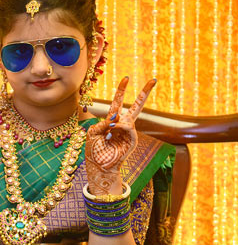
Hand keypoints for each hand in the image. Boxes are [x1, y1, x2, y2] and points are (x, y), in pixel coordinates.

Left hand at [85, 77, 155, 193]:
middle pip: (137, 106)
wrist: (99, 166)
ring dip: (118, 123)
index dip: (121, 90)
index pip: (118, 102)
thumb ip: (102, 123)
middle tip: (153, 80)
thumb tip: (114, 120)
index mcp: (112, 121)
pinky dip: (121, 127)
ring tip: (109, 130)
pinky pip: (129, 128)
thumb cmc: (94, 150)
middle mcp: (122, 125)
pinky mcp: (132, 140)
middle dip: (144, 93)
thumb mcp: (92, 133)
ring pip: (131, 118)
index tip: (126, 78)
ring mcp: (129, 132)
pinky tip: (114, 129)